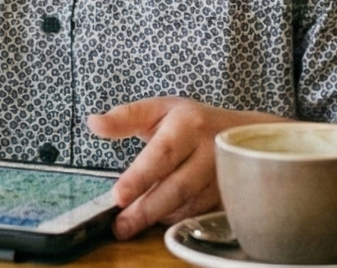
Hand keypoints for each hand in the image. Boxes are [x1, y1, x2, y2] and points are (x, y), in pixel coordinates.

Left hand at [86, 97, 284, 238]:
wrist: (243, 133)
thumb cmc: (193, 122)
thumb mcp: (160, 109)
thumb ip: (126, 117)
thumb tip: (93, 123)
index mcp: (189, 125)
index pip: (162, 154)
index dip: (140, 177)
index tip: (119, 196)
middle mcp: (210, 151)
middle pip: (177, 187)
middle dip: (146, 210)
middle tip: (120, 226)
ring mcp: (223, 177)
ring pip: (188, 206)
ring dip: (158, 217)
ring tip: (131, 225)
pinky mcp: (228, 196)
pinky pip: (199, 214)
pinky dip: (176, 219)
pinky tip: (157, 219)